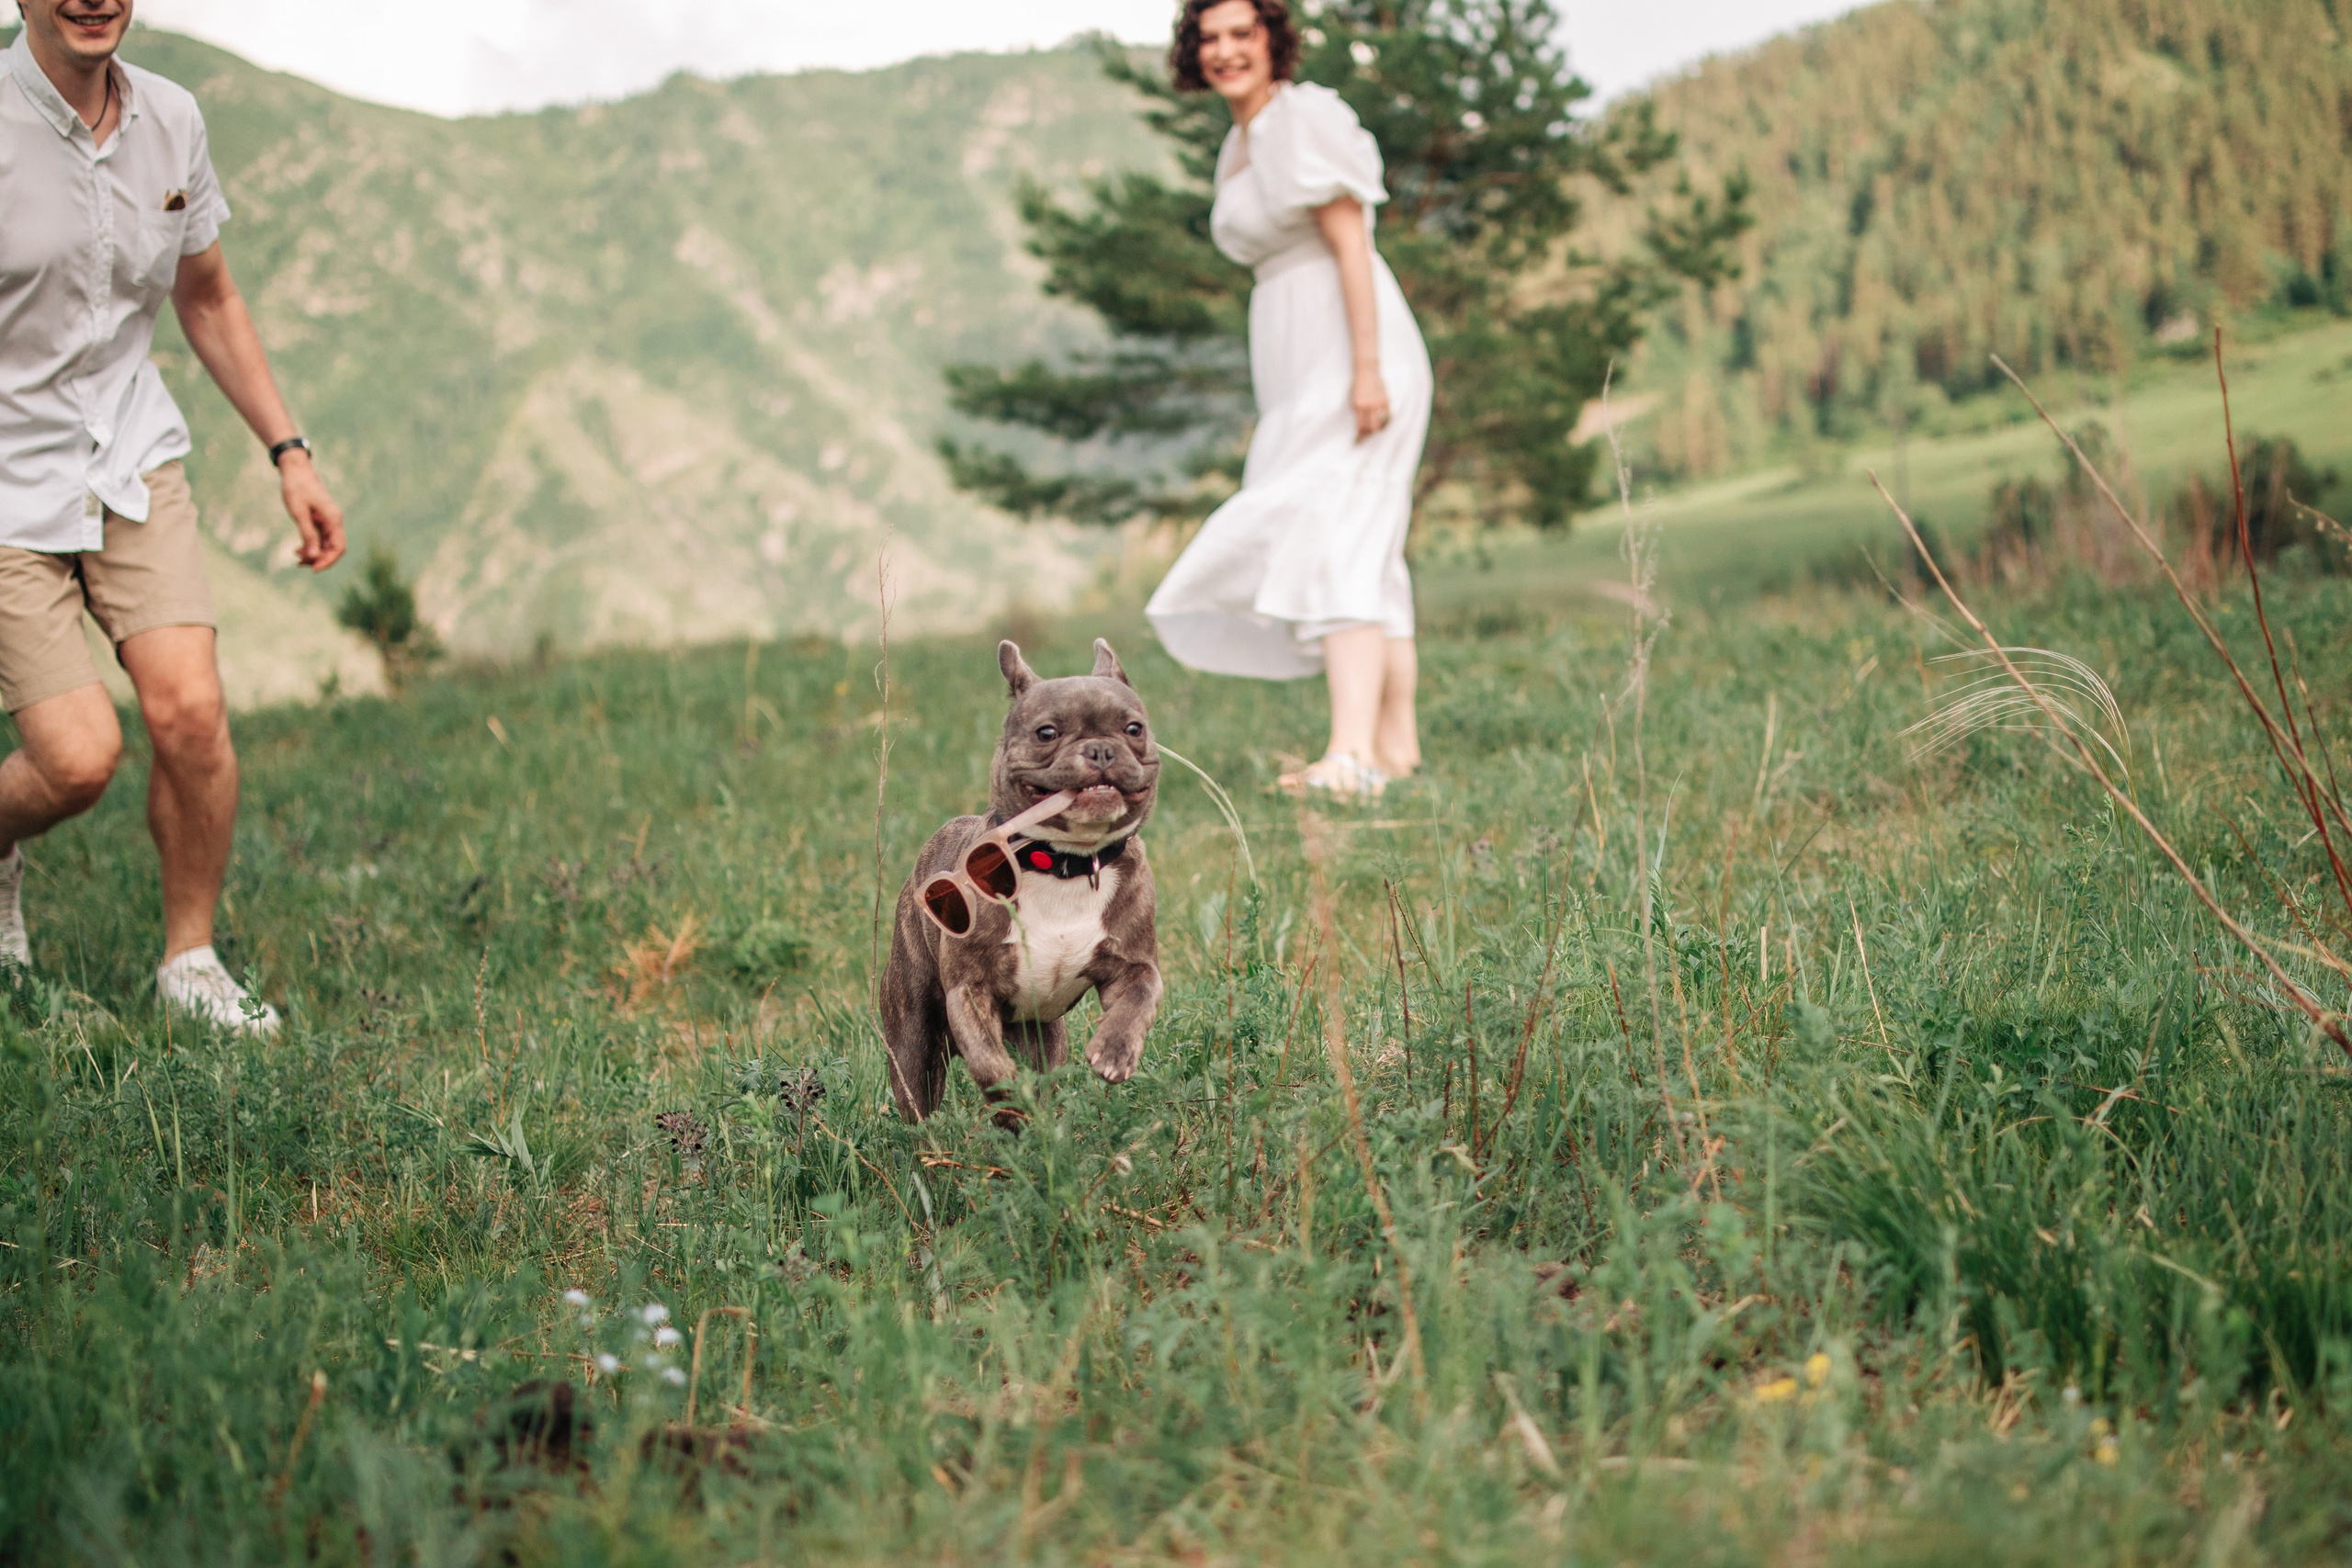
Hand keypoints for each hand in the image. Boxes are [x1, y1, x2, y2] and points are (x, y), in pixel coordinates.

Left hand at [279, 451, 345, 570]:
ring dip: (314, 553)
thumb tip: (314, 556)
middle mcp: (334, 521)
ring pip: (326, 544)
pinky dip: (311, 545)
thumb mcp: (299, 513)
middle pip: (333, 548)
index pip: (338, 547)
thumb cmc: (297, 488)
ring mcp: (328, 520)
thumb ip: (308, 535)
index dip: (328, 560)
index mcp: (334, 519)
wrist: (295, 469)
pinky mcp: (320, 519)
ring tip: (296, 557)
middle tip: (299, 564)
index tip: (313, 569)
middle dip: (319, 559)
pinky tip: (298, 549)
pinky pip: (319, 538)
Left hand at [1352, 364, 1389, 441]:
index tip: (1358, 440)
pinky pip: (1387, 416)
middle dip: (1369, 434)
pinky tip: (1381, 423)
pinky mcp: (1386, 400)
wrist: (1367, 371)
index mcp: (1359, 406)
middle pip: (1372, 427)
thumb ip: (1359, 413)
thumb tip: (1361, 427)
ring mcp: (1379, 403)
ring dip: (1378, 429)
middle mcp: (1369, 405)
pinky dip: (1384, 422)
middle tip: (1366, 436)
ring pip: (1381, 423)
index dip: (1360, 436)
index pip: (1361, 426)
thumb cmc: (1358, 386)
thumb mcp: (1354, 400)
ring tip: (1373, 430)